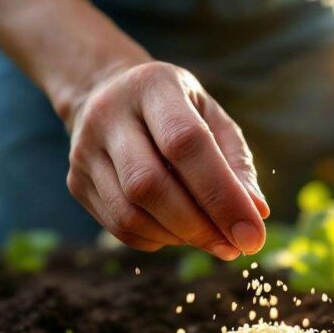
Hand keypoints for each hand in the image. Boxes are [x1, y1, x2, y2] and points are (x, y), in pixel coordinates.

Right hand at [65, 61, 268, 259]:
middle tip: (233, 247)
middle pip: (149, 184)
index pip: (186, 142)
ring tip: (210, 239)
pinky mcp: (75, 182)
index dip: (222, 194)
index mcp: (153, 85)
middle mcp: (109, 114)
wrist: (106, 93)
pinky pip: (119, 228)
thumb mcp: (212, 118)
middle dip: (198, 225)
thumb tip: (257, 214)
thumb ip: (237, 164)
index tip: (252, 234)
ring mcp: (85, 150)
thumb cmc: (176, 110)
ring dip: (178, 238)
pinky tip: (178, 232)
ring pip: (130, 213)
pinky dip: (157, 240)